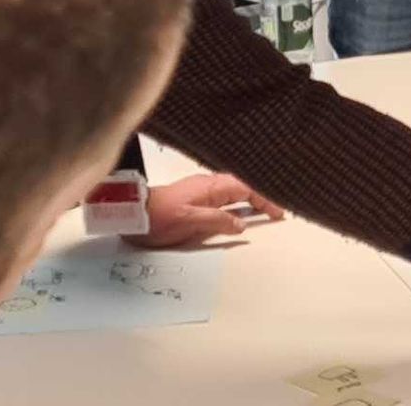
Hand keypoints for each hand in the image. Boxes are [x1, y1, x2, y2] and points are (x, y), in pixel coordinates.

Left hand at [125, 173, 271, 249]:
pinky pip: (221, 201)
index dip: (264, 199)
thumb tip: (241, 224)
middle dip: (260, 197)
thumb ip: (218, 221)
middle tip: (276, 210)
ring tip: (263, 212)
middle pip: (241, 188)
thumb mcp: (191, 221)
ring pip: (232, 194)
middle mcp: (207, 186)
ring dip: (248, 202)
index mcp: (210, 187)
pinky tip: (237, 216)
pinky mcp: (193, 202)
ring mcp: (200, 193)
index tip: (278, 211)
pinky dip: (235, 207)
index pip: (245, 189)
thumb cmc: (158, 216)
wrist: (132, 215)